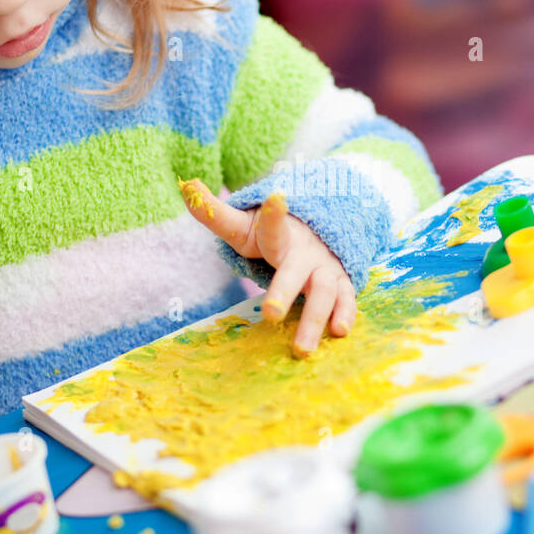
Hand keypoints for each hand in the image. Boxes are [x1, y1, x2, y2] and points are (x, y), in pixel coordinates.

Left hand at [180, 178, 355, 356]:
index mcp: (279, 237)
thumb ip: (214, 212)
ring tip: (301, 349)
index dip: (274, 214)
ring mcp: (325, 269)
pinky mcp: (340, 283)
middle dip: (283, 292)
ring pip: (323, 293)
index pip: (273, 226)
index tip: (277, 197)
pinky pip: (346, 299)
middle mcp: (304, 253)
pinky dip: (345, 314)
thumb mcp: (242, 225)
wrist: (317, 230)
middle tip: (270, 314)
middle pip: (293, 273)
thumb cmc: (269, 235)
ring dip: (314, 320)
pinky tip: (339, 332)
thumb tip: (187, 184)